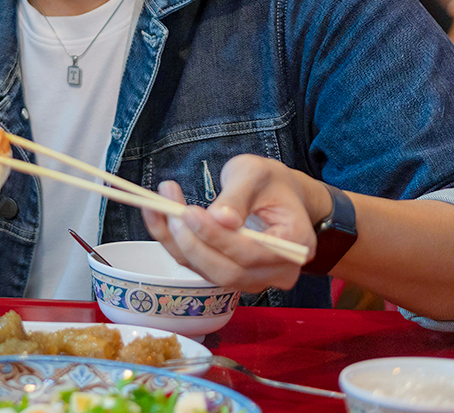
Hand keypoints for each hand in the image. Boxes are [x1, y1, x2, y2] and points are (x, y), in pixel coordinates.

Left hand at [140, 155, 320, 292]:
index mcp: (295, 244)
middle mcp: (278, 271)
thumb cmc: (270, 181)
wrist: (277, 194)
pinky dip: (174, 243)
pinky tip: (157, 215)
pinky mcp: (231, 275)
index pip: (252, 252)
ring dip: (176, 241)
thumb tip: (220, 219)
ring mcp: (254, 278)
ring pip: (208, 272)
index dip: (218, 237)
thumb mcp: (256, 174)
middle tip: (169, 211)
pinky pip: (198, 266)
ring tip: (158, 204)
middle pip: (228, 272)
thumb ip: (238, 196)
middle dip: (193, 244)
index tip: (189, 212)